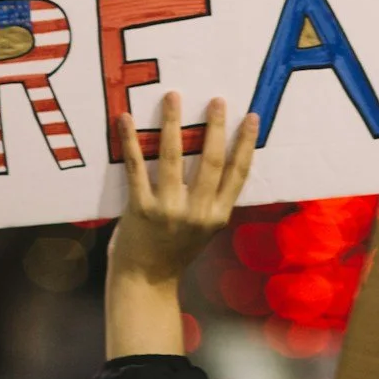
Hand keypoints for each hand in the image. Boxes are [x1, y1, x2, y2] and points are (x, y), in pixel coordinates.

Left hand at [104, 92, 258, 358]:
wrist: (145, 281)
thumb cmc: (175, 251)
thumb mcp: (204, 229)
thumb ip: (212, 200)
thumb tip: (219, 156)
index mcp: (218, 216)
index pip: (239, 173)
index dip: (246, 143)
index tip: (251, 116)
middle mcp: (197, 212)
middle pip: (212, 161)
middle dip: (215, 127)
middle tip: (216, 100)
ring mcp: (168, 210)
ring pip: (174, 158)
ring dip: (173, 123)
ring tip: (173, 97)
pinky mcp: (140, 209)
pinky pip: (136, 168)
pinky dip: (130, 141)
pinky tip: (126, 119)